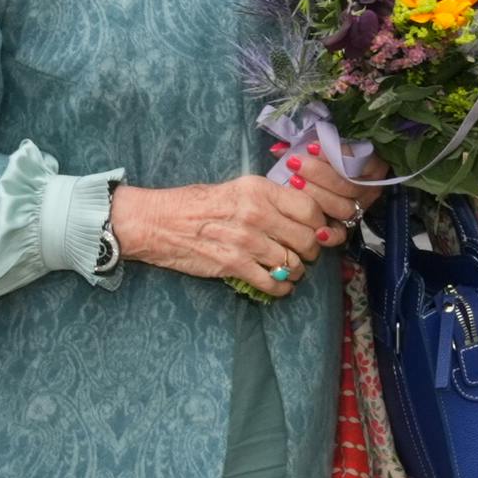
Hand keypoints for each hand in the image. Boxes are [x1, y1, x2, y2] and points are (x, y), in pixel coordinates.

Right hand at [111, 153, 364, 291]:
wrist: (157, 222)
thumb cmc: (195, 204)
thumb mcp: (236, 189)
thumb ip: (268, 199)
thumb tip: (302, 215)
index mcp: (258, 189)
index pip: (309, 208)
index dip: (320, 224)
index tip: (318, 232)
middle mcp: (256, 212)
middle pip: (306, 238)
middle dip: (311, 252)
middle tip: (306, 255)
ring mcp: (245, 240)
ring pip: (292, 263)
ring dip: (296, 272)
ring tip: (292, 272)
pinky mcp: (233, 265)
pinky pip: (272, 282)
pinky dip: (281, 288)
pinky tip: (279, 286)